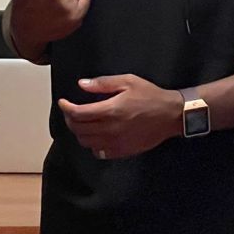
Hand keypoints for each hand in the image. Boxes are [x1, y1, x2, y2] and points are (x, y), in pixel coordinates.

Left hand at [58, 74, 180, 160]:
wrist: (171, 115)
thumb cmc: (150, 96)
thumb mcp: (128, 81)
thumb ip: (103, 83)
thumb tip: (82, 84)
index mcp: (110, 111)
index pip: (78, 114)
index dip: (66, 108)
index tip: (63, 102)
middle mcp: (110, 129)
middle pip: (78, 129)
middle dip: (70, 119)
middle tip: (71, 111)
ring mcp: (115, 143)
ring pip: (86, 142)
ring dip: (80, 132)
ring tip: (82, 122)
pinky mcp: (122, 151)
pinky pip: (99, 152)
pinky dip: (92, 144)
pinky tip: (96, 135)